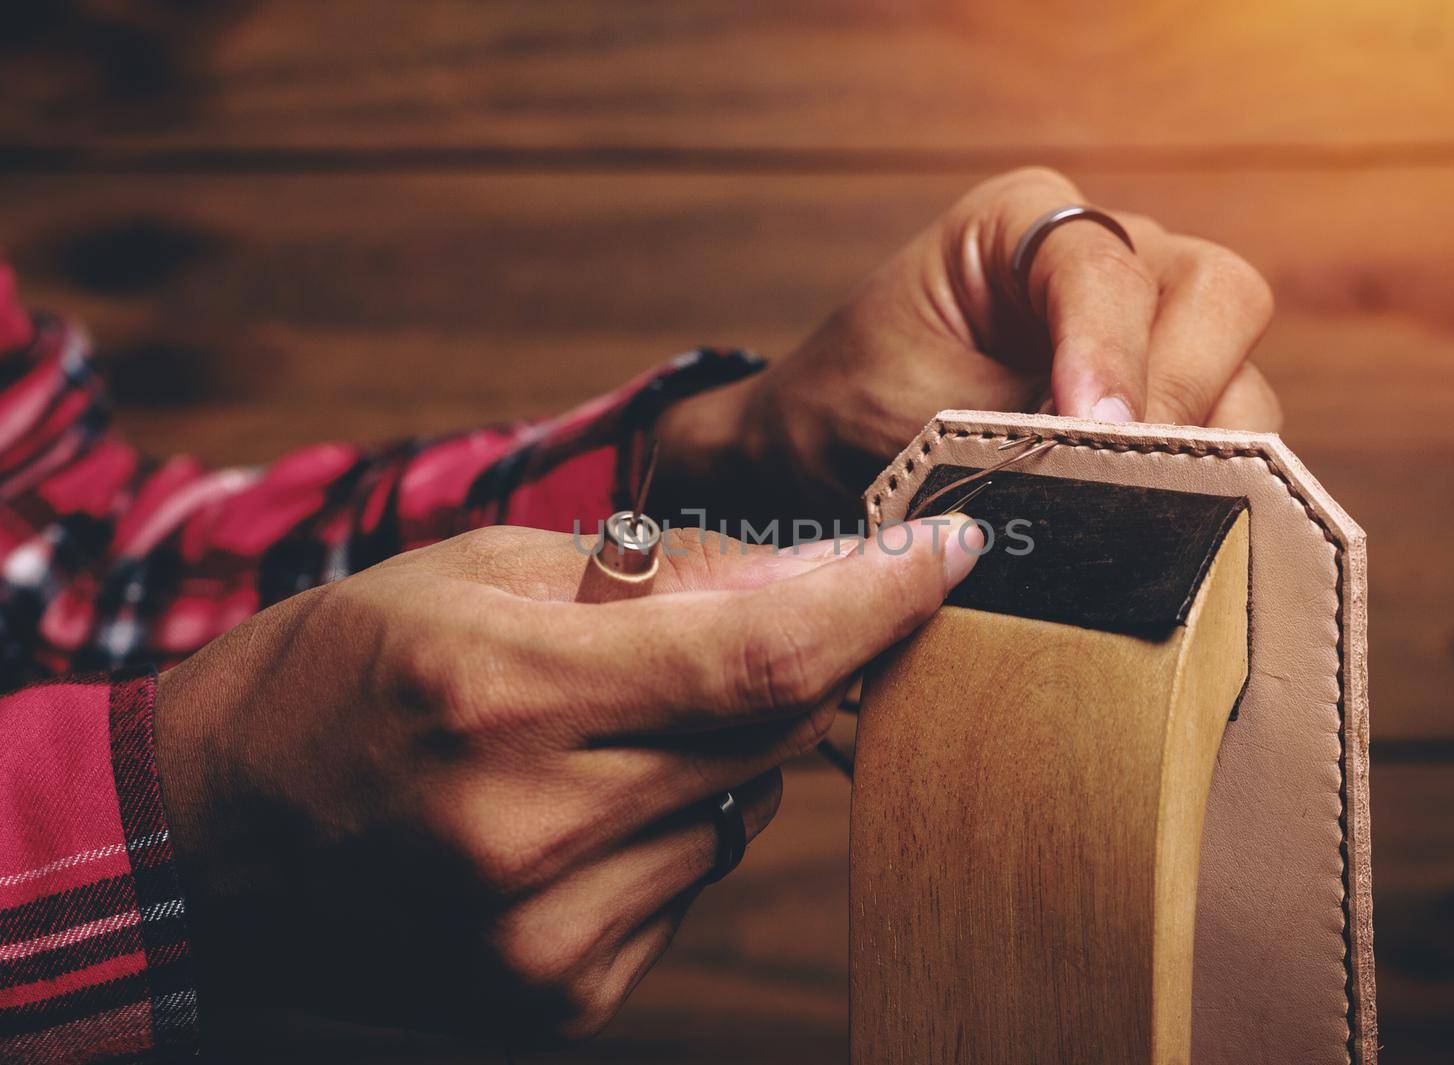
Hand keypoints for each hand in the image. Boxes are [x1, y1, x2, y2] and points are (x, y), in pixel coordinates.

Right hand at [154, 518, 975, 1043]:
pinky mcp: (556, 993)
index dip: (882, 598)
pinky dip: (673, 822)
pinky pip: (692, 880)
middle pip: (771, 726)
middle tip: (753, 615)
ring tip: (605, 722)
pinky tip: (581, 803)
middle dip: (798, 655)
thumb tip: (814, 575)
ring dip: (718, 745)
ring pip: (741, 806)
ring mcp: (547, 933)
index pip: (763, 650)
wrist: (203, 845)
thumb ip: (657, 576)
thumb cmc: (332, 678)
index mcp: (503, 692)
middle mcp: (532, 829)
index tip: (956, 547)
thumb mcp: (475, 572)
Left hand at [657, 167, 1279, 522]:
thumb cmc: (852, 409)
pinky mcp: (1178, 407)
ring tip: (1139, 523)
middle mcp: (1112, 260)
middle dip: (1178, 397)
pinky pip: (1235, 446)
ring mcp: (1157, 332)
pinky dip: (1209, 494)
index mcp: (1025, 225)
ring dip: (1204, 459)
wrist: (822, 457)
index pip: (1106, 268)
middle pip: (1217, 300)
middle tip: (1132, 486)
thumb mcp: (904, 409)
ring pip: (1243, 382)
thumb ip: (1004, 432)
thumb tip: (1102, 481)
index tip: (1092, 430)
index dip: (1109, 351)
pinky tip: (1161, 539)